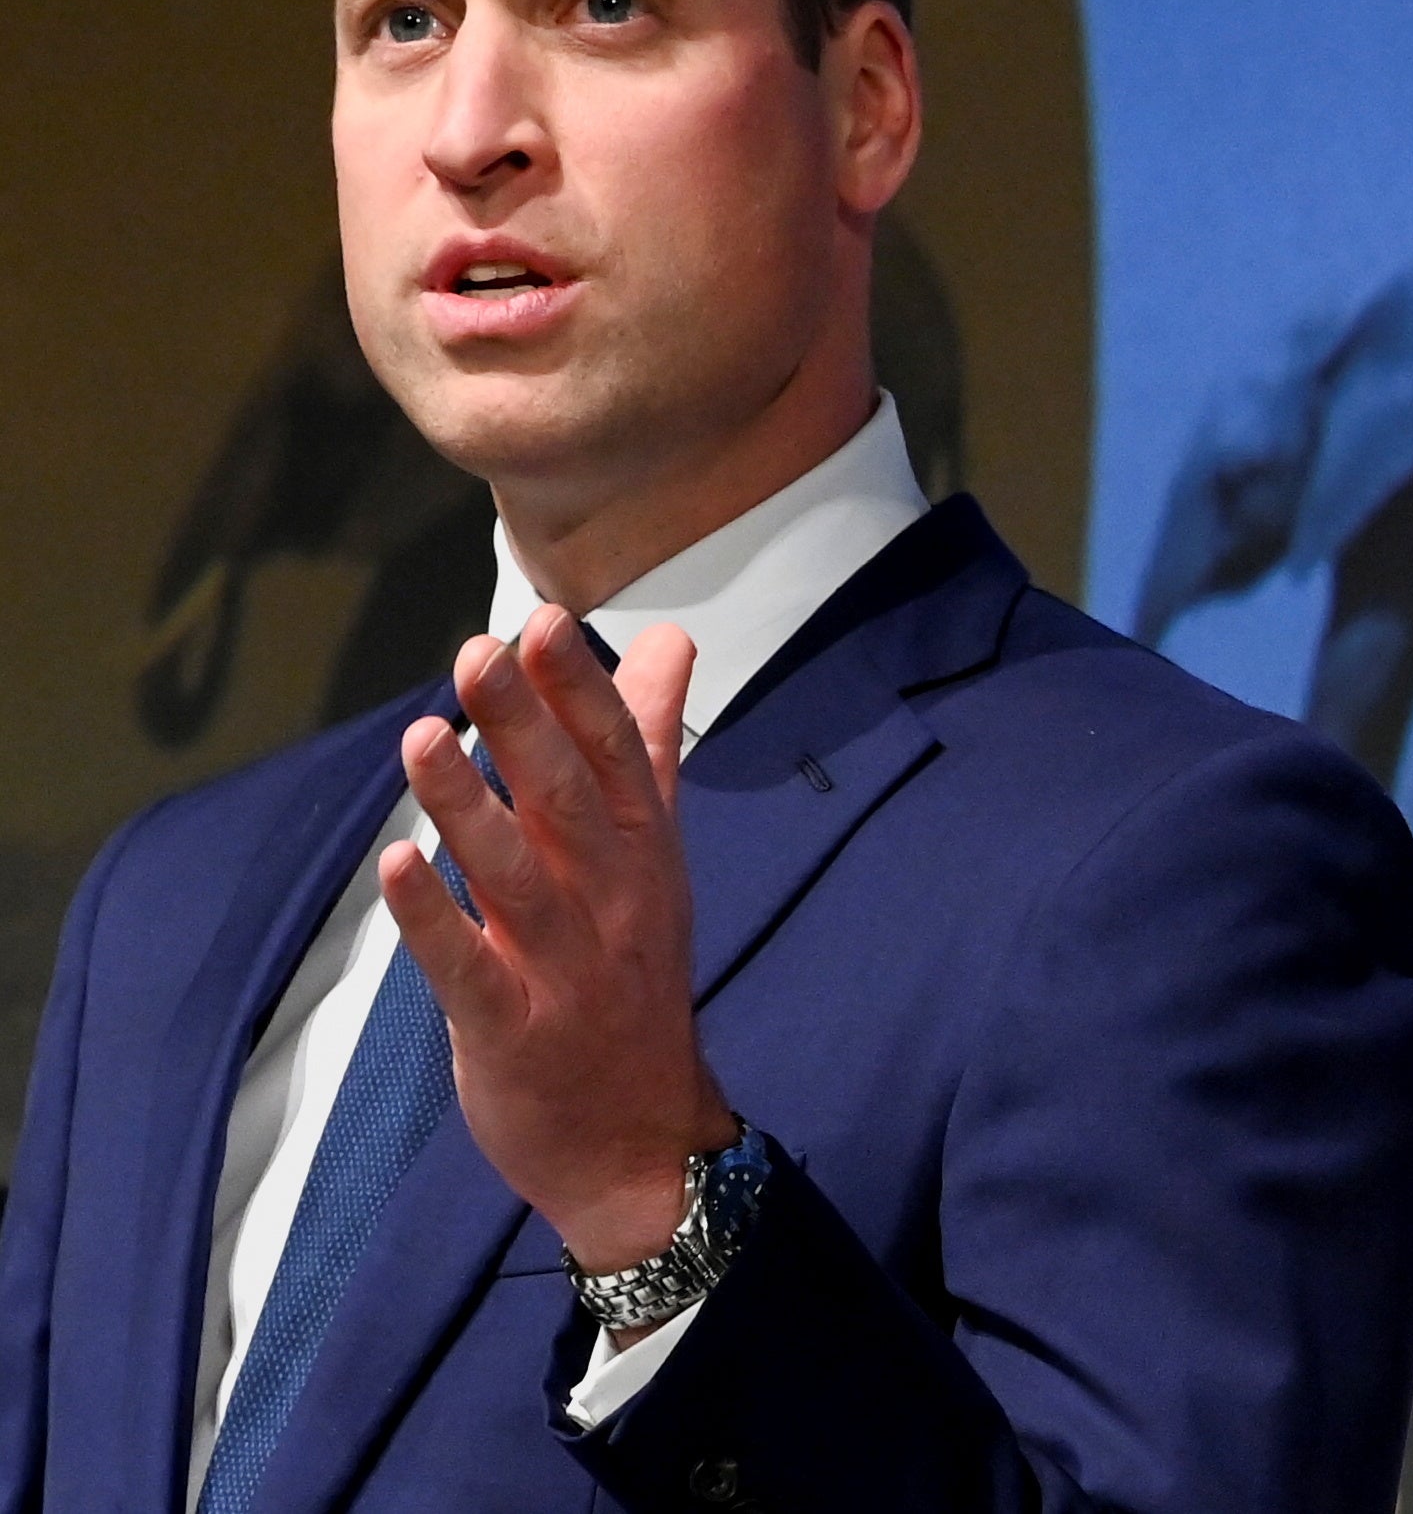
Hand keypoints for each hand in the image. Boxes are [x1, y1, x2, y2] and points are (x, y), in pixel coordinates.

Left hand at [381, 604, 737, 1281]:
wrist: (641, 1140)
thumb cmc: (634, 979)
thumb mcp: (655, 858)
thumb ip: (650, 746)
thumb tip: (669, 641)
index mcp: (645, 854)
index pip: (618, 755)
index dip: (579, 689)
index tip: (541, 620)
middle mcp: (612, 900)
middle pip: (566, 799)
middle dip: (522, 724)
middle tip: (478, 652)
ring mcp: (563, 967)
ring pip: (514, 874)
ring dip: (468, 806)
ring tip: (421, 737)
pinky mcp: (510, 1030)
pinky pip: (467, 968)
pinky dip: (432, 919)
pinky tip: (396, 866)